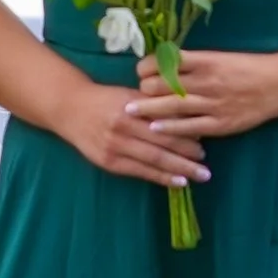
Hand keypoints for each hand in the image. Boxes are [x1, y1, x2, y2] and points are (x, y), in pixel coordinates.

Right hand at [57, 74, 209, 190]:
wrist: (70, 109)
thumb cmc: (105, 99)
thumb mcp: (129, 96)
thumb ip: (154, 105)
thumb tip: (186, 117)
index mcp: (130, 109)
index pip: (163, 124)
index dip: (185, 135)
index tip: (204, 141)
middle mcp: (123, 129)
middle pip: (161, 145)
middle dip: (187, 157)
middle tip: (206, 165)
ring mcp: (114, 147)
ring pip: (153, 161)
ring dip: (178, 170)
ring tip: (198, 176)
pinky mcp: (108, 162)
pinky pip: (140, 172)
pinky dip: (160, 178)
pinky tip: (177, 182)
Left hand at [124, 47, 277, 139]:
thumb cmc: (248, 67)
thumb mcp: (221, 57)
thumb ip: (195, 62)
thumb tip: (164, 63)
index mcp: (207, 60)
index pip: (167, 61)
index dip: (148, 66)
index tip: (141, 70)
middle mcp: (207, 81)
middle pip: (164, 84)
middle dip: (145, 88)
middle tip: (137, 91)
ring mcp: (213, 104)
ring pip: (172, 106)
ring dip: (148, 108)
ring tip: (130, 110)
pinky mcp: (219, 123)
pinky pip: (189, 127)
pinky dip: (169, 127)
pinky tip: (154, 128)